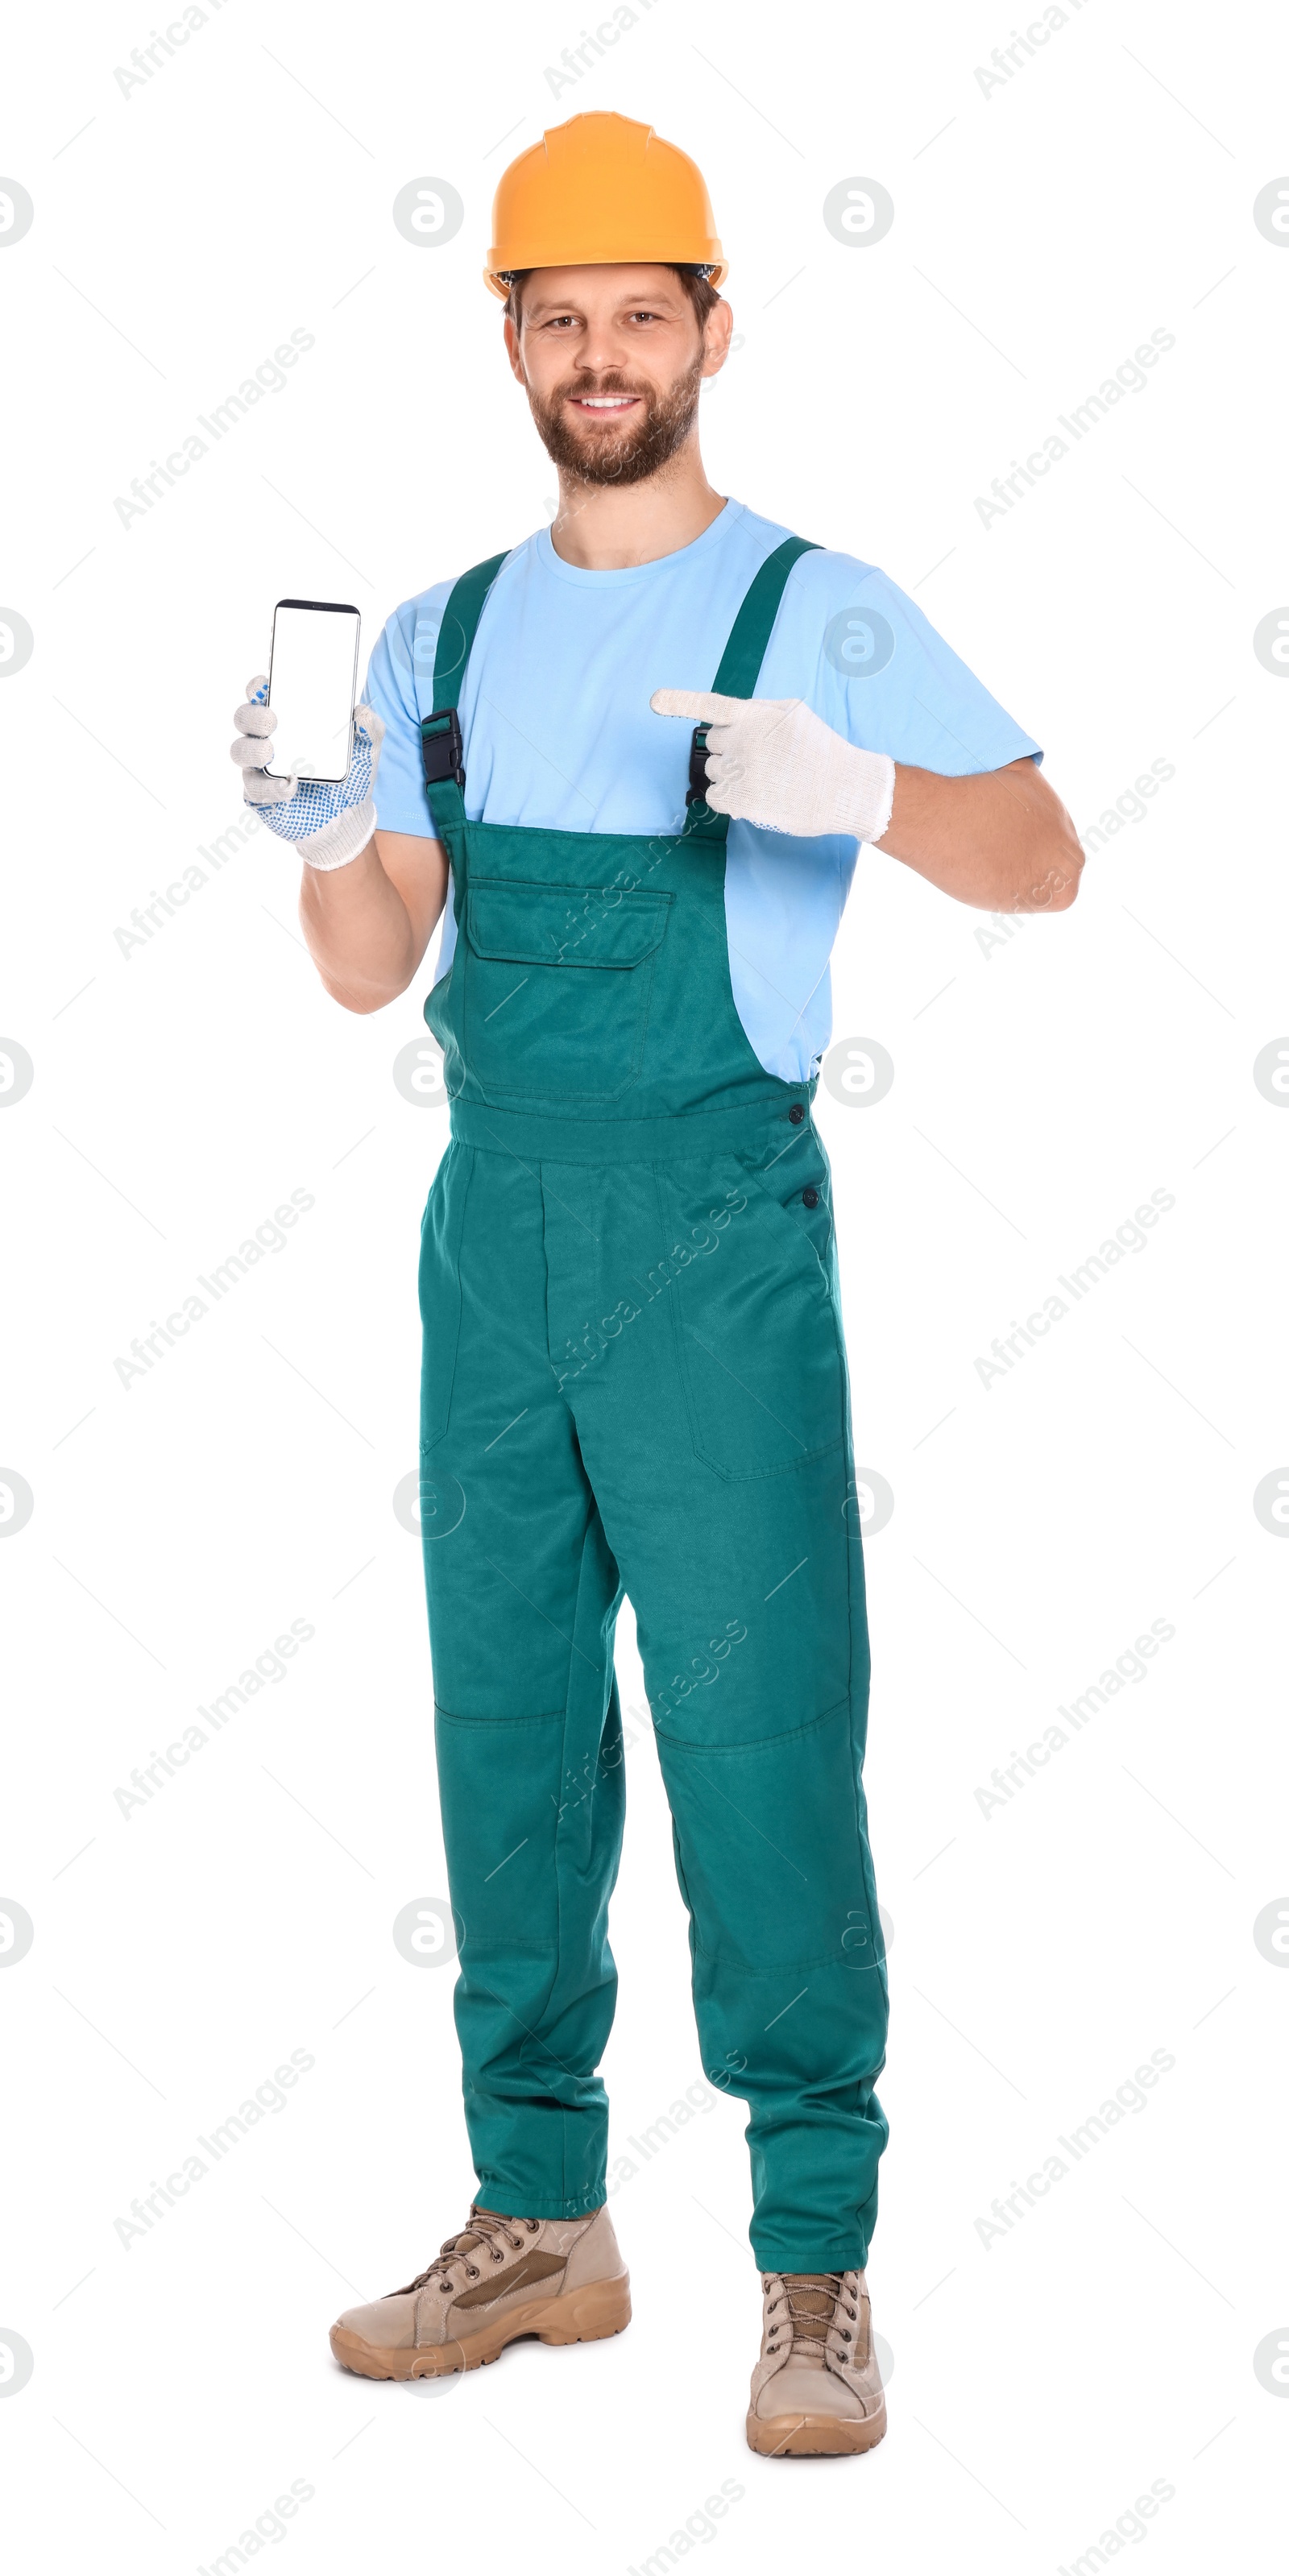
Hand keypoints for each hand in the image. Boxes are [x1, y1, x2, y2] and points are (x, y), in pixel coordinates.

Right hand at [229, 677, 384, 871]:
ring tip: (270, 753)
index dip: (257, 687)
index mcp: (289, 721)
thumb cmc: (351, 777)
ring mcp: (260, 768)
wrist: (348, 820)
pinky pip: (254, 788)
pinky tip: (289, 787)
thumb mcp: (366, 751)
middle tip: (271, 721)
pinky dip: (270, 787)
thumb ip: (371, 729)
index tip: (265, 685)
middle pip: (244, 718)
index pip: (263, 696)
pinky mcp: (259, 795)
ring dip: (252, 749)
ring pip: (239, 750)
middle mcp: (269, 739)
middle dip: (252, 716)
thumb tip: (362, 711)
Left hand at [651, 688, 894, 846]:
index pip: (710, 705)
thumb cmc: (820, 752)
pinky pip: (714, 797)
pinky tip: (755, 795)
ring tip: (765, 779)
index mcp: (757, 714)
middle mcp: (744, 739)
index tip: (654, 701)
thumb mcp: (792, 715)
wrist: (843, 788)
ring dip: (731, 774)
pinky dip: (728, 798)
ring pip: (713, 770)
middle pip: (712, 743)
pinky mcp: (740, 799)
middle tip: (761, 760)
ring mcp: (740, 770)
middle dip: (729, 750)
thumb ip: (758, 714)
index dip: (679, 702)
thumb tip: (729, 722)